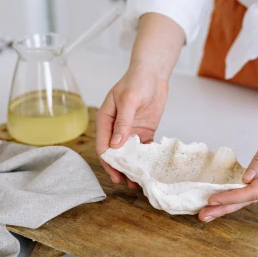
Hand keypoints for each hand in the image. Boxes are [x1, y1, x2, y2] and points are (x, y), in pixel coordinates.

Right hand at [96, 62, 168, 185]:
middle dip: (119, 168)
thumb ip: (123, 122)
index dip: (108, 161)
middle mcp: (115, 128)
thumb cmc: (137, 81)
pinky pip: (142, 149)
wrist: (154, 74)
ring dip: (132, 167)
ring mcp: (130, 131)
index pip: (103, 144)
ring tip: (137, 182)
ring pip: (129, 154)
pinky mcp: (143, 132)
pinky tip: (148, 170)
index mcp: (105, 119)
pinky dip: (144, 159)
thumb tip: (116, 144)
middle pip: (115, 153)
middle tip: (126, 182)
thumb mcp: (129, 100)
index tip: (115, 174)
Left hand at [199, 100, 257, 221]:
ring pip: (255, 196)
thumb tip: (245, 180)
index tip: (212, 199)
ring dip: (233, 203)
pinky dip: (242, 195)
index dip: (232, 196)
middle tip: (204, 215)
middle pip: (253, 198)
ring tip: (210, 211)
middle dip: (227, 207)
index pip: (255, 190)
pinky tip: (228, 200)